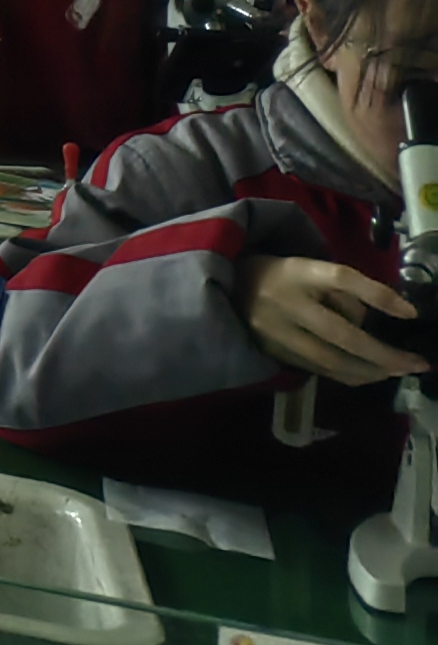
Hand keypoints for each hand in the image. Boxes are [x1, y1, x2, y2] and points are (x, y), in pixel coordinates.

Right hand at [239, 254, 426, 383]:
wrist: (227, 286)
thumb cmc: (280, 274)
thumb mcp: (310, 269)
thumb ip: (340, 292)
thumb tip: (374, 324)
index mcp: (298, 272)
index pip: (341, 278)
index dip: (378, 295)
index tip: (410, 313)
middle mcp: (286, 302)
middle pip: (342, 335)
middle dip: (384, 355)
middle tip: (416, 364)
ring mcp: (276, 331)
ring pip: (331, 361)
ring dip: (371, 371)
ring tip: (397, 372)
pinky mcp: (271, 352)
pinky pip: (318, 370)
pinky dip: (349, 375)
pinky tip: (369, 374)